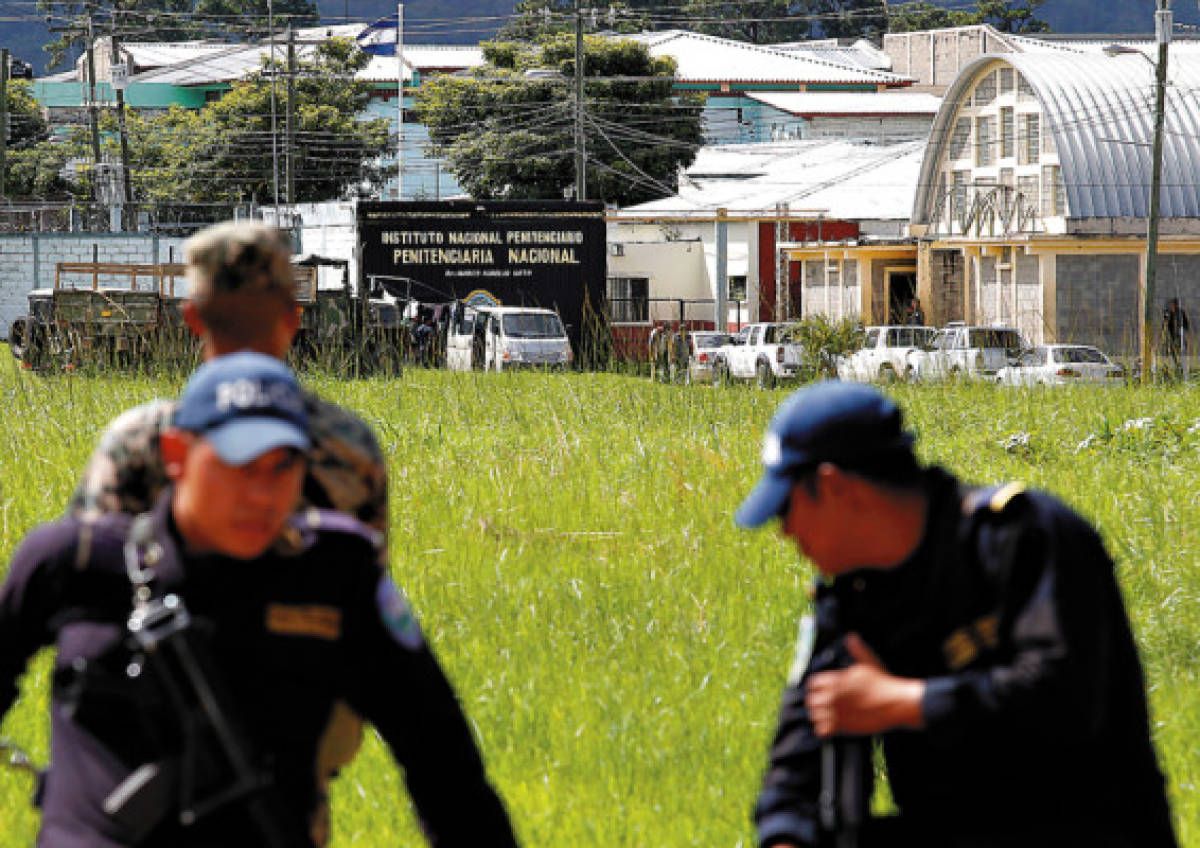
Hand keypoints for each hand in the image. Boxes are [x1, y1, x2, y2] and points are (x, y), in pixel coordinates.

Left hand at [805, 633, 924, 736]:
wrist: (895, 704)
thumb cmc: (883, 683)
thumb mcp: (869, 663)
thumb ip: (856, 650)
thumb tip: (851, 637)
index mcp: (835, 680)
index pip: (812, 683)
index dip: (816, 687)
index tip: (821, 690)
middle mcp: (832, 696)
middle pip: (810, 700)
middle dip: (816, 701)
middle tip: (824, 703)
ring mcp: (836, 711)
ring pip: (814, 715)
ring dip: (819, 715)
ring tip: (827, 715)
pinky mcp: (842, 726)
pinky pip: (821, 730)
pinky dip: (824, 729)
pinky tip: (832, 725)